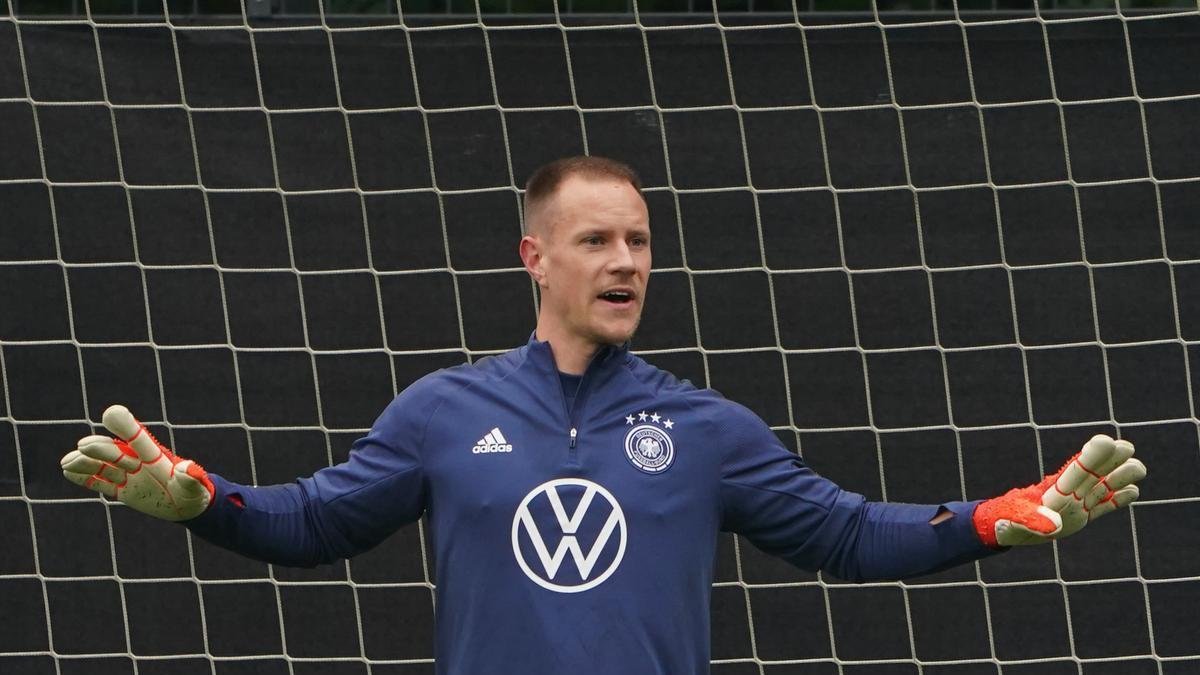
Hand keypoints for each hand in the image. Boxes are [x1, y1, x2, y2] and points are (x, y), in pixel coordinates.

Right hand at [61, 405, 213, 520]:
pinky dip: (85, 478)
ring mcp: (129, 477)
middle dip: (100, 449)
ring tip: (67, 462)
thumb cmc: (194, 491)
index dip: (126, 427)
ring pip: (104, 467)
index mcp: (156, 458)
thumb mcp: (195, 486)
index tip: (111, 413)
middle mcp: (139, 464)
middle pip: (116, 453)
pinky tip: (68, 470)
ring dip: (86, 463)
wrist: (187, 506)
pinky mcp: (122, 491)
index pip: (139, 440)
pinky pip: (100, 483)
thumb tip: (190, 468)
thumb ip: (191, 477)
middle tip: (83, 446)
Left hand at [973, 434, 1145, 547]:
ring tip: (1137, 469)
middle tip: (1126, 448)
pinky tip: (1133, 491)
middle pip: (1094, 473)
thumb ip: (1031, 521)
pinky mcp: (1083, 517)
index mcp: (1052, 490)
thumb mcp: (1012, 522)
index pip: (1075, 470)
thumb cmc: (1005, 520)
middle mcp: (1069, 493)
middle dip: (1110, 461)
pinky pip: (1105, 506)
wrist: (1004, 527)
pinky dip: (1119, 500)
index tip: (1106, 441)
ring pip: (1103, 486)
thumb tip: (1054, 527)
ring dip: (1120, 478)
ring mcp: (1078, 504)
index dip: (1091, 457)